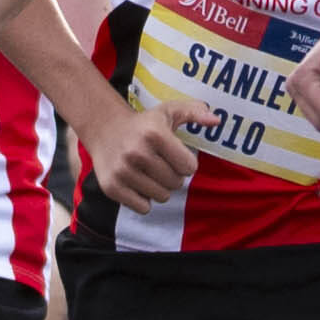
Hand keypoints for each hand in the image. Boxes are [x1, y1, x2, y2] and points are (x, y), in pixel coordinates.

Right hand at [86, 91, 194, 210]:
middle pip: (176, 184)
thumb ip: (195, 112)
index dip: (186, 163)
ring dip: (160, 188)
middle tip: (160, 164)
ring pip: (161, 197)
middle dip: (173, 176)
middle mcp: (137, 152)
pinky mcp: (112, 187)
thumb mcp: (169, 111)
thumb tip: (216, 121)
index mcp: (155, 134)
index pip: (189, 168)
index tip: (175, 155)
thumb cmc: (144, 123)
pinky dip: (144, 199)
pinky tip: (137, 182)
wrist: (103, 128)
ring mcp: (122, 171)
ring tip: (149, 172)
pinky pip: (143, 208)